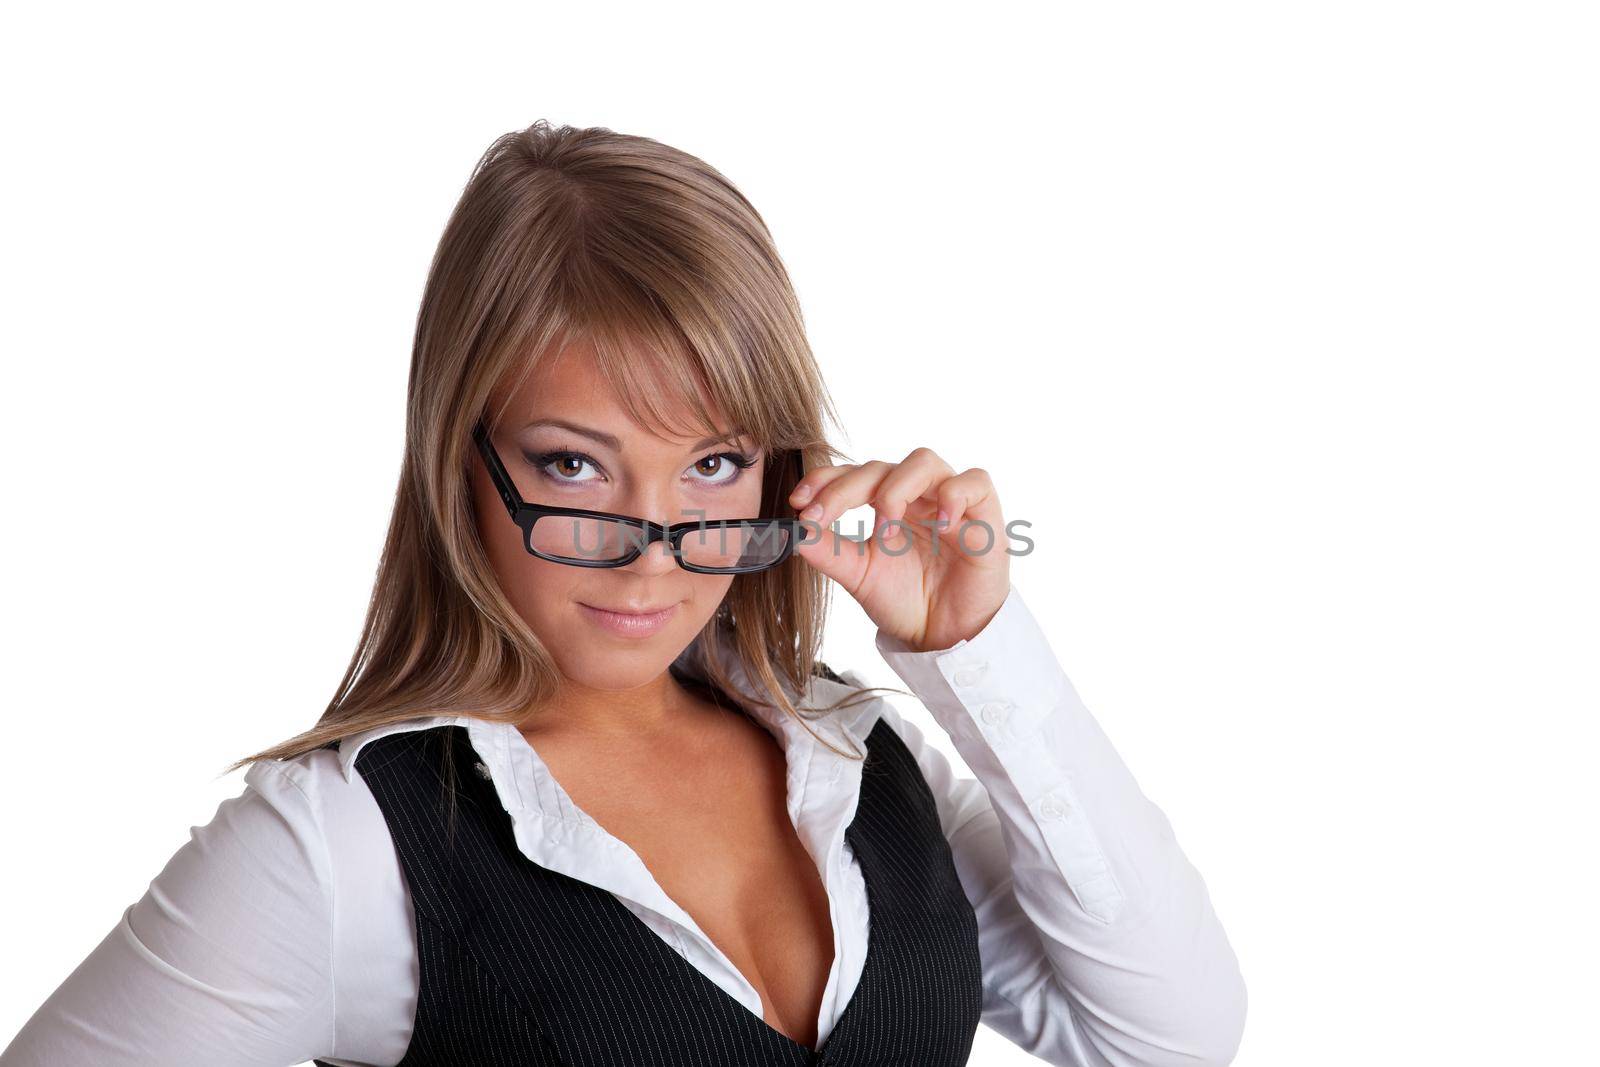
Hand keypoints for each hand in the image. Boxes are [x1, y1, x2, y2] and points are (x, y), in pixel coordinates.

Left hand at [787, 447, 1009, 651]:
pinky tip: (939, 523)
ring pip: (923, 461)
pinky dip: (953, 494)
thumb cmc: (908, 600)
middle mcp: (916, 495)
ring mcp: (950, 501)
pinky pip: (974, 482)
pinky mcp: (984, 513)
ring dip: (896, 489)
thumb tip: (794, 533)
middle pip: (880, 467)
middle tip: (822, 517)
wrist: (947, 635)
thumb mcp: (860, 577)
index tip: (798, 502)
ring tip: (885, 527)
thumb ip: (829, 553)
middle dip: (845, 489)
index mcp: (886, 502)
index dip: (824, 480)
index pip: (853, 474)